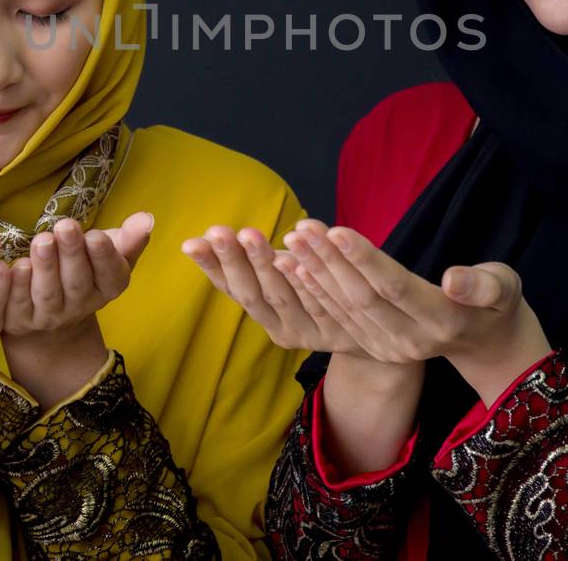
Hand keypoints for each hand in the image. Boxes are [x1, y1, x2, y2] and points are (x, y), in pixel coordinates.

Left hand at [0, 212, 151, 406]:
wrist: (51, 313)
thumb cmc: (84, 268)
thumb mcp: (109, 251)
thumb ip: (128, 237)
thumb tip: (146, 218)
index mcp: (108, 288)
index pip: (111, 275)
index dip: (103, 256)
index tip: (96, 235)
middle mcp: (80, 306)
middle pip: (77, 282)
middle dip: (71, 254)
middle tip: (64, 226)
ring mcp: (49, 316)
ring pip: (47, 293)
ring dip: (44, 266)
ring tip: (41, 240)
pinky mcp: (19, 320)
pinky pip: (16, 304)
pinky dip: (15, 285)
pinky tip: (13, 264)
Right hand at [182, 225, 362, 353]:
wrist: (375, 334)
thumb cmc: (321, 293)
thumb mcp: (288, 278)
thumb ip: (259, 262)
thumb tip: (213, 235)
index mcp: (265, 313)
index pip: (232, 288)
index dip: (212, 267)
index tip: (193, 242)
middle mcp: (280, 328)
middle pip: (252, 294)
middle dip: (234, 261)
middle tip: (218, 232)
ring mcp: (307, 333)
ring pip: (281, 297)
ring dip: (263, 264)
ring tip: (249, 235)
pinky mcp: (336, 332)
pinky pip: (318, 302)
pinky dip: (303, 282)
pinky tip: (292, 260)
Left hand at [284, 219, 551, 403]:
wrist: (486, 345)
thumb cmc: (496, 302)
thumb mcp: (504, 288)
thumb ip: (482, 284)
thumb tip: (452, 279)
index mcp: (443, 321)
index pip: (395, 287)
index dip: (364, 259)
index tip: (335, 230)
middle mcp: (411, 341)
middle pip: (362, 297)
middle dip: (328, 261)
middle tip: (302, 228)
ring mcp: (390, 349)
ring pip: (345, 308)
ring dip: (315, 273)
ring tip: (292, 241)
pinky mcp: (376, 349)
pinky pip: (340, 319)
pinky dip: (316, 292)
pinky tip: (295, 268)